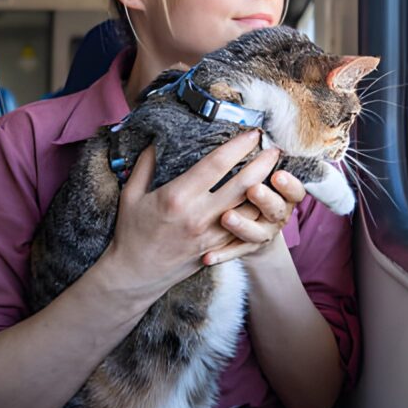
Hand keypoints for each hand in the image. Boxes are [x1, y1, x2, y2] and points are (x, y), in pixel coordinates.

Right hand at [98, 130, 280, 301]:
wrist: (135, 275)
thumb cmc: (132, 232)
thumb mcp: (132, 194)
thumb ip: (146, 164)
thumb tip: (159, 138)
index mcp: (178, 196)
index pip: (216, 164)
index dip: (238, 146)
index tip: (252, 133)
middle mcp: (199, 216)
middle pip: (242, 185)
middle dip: (263, 164)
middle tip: (275, 148)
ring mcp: (211, 235)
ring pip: (250, 208)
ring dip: (267, 188)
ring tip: (276, 171)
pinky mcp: (217, 249)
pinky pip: (246, 228)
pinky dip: (258, 212)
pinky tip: (266, 199)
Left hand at [205, 170, 306, 265]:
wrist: (248, 229)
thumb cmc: (251, 190)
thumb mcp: (261, 174)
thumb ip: (257, 160)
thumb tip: (251, 131)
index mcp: (283, 194)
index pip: (294, 190)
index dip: (288, 183)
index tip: (277, 171)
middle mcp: (276, 214)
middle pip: (277, 209)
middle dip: (266, 198)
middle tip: (253, 189)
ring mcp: (262, 234)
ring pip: (257, 233)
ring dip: (243, 225)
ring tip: (226, 217)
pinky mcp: (246, 249)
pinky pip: (234, 253)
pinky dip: (222, 254)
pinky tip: (207, 257)